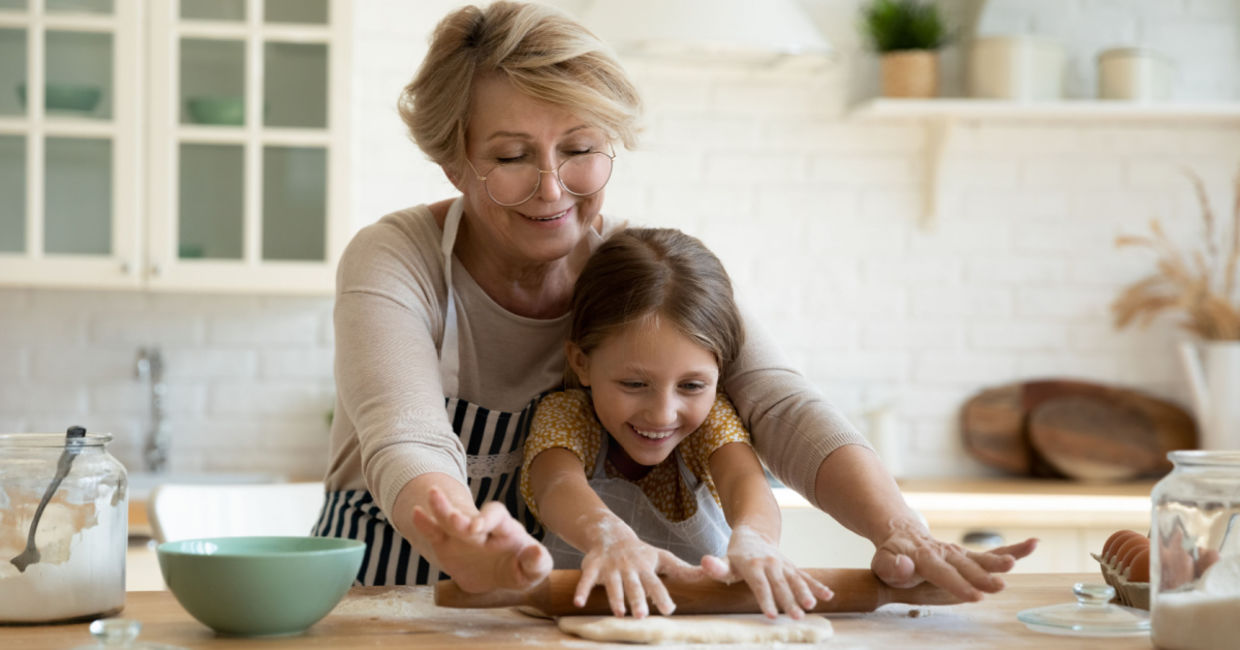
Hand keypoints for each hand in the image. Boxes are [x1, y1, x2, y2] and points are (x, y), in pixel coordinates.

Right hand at [411, 486, 551, 592]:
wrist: (497, 574)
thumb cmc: (520, 568)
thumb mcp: (533, 570)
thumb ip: (537, 563)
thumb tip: (535, 553)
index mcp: (504, 528)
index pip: (496, 515)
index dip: (487, 518)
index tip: (478, 528)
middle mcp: (481, 526)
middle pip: (469, 516)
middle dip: (461, 517)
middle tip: (454, 519)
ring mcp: (461, 535)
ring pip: (449, 518)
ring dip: (442, 507)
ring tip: (432, 495)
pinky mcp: (446, 545)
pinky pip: (434, 532)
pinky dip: (425, 523)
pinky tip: (416, 512)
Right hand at [575, 525, 697, 617]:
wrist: (610, 533)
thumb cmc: (640, 552)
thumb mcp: (662, 558)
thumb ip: (683, 570)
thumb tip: (709, 575)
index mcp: (646, 568)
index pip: (656, 583)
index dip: (662, 596)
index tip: (669, 610)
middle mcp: (629, 567)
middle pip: (634, 585)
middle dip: (638, 599)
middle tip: (642, 616)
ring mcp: (610, 566)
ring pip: (613, 583)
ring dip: (615, 598)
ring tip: (619, 614)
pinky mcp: (593, 565)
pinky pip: (586, 579)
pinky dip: (582, 590)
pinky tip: (579, 603)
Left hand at [700, 525, 833, 619]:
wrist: (754, 534)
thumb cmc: (736, 554)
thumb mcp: (725, 560)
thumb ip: (716, 566)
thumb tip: (704, 562)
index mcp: (752, 565)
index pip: (760, 585)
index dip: (766, 599)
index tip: (772, 614)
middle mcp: (770, 564)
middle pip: (780, 585)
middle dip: (789, 601)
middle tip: (797, 617)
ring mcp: (783, 565)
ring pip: (796, 580)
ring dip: (805, 593)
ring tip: (811, 607)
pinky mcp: (792, 567)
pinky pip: (806, 576)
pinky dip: (817, 586)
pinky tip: (828, 596)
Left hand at [870, 517, 1037, 600]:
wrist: (901, 537)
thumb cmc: (891, 557)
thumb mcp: (882, 563)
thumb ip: (890, 566)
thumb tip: (903, 566)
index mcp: (923, 556)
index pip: (941, 572)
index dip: (957, 584)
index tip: (975, 595)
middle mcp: (945, 552)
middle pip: (965, 566)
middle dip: (982, 576)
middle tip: (999, 586)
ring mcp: (959, 553)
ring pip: (982, 558)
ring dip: (999, 561)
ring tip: (1014, 563)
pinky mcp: (969, 556)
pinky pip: (993, 552)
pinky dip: (1014, 549)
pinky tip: (1034, 544)